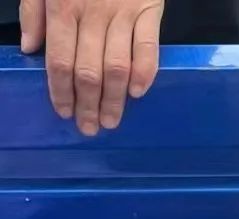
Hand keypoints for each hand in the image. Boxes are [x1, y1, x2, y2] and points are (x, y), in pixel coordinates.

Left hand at [21, 0, 162, 134]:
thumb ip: (34, 10)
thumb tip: (30, 48)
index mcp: (62, 6)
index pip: (60, 61)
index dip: (60, 92)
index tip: (63, 112)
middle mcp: (91, 14)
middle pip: (88, 71)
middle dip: (88, 105)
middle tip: (89, 128)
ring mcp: (122, 13)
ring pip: (117, 67)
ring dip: (114, 100)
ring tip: (112, 121)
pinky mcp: (148, 10)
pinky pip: (148, 49)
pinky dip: (145, 74)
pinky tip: (138, 93)